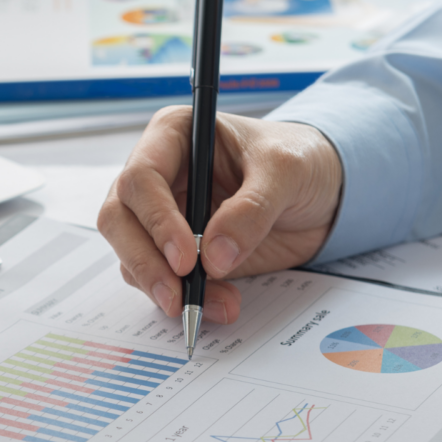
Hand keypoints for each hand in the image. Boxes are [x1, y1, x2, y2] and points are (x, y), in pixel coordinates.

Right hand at [98, 107, 342, 323]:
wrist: (322, 193)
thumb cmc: (300, 160)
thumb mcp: (287, 170)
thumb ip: (252, 209)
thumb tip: (213, 257)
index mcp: (173, 136)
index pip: (140, 178)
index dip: (157, 220)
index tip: (186, 258)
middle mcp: (158, 176)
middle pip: (119, 220)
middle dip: (144, 261)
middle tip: (177, 295)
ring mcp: (161, 217)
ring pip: (131, 256)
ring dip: (166, 288)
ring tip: (216, 305)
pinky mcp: (173, 252)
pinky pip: (160, 280)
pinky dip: (185, 299)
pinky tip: (219, 304)